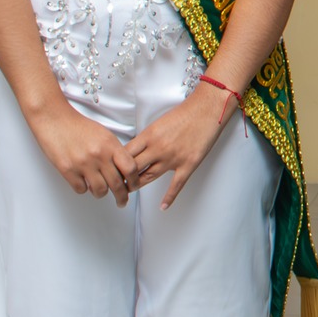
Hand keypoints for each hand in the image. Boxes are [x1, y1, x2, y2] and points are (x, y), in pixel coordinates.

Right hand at [28, 101, 138, 204]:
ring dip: (101, 193)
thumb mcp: (104, 134)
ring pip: (100, 190)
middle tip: (122, 201)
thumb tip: (123, 170)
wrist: (54, 119)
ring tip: (101, 191)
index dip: (134, 181)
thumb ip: (114, 151)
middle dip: (122, 196)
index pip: (130, 168)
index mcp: (110, 145)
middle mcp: (99, 155)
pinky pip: (81, 189)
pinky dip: (84, 188)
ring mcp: (83, 163)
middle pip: (117, 184)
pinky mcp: (67, 170)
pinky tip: (84, 183)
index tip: (134, 186)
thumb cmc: (78, 126)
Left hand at [125, 81, 232, 208]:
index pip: (125, 154)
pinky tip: (163, 206)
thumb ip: (147, 138)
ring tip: (129, 191)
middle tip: (115, 184)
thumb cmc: (185, 113)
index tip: (111, 169)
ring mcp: (173, 158)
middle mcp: (158, 148)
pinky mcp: (188, 164)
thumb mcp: (159, 123)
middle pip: (133, 168)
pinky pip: (176, 185)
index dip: (115, 164)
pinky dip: (169, 197)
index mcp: (149, 136)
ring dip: (137, 185)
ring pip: (149, 177)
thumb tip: (136, 149)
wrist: (207, 110)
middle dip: (122, 177)